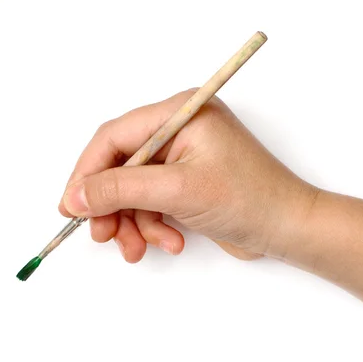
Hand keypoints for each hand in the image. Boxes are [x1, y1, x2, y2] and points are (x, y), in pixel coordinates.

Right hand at [59, 90, 317, 263]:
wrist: (291, 230)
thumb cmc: (249, 199)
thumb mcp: (177, 190)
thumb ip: (120, 190)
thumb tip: (75, 197)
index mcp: (177, 113)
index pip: (114, 137)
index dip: (87, 172)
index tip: (71, 206)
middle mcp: (175, 129)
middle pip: (119, 165)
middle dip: (112, 205)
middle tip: (103, 235)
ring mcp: (179, 156)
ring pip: (131, 188)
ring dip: (131, 221)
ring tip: (139, 248)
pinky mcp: (182, 181)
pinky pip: (149, 201)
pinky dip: (151, 225)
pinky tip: (169, 241)